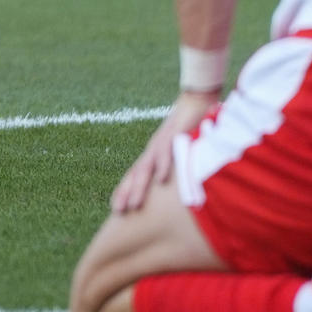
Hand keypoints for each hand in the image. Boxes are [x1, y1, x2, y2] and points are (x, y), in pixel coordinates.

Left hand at [109, 90, 218, 214]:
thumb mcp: (178, 149)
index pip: (135, 173)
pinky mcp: (174, 135)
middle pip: (136, 174)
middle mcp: (153, 149)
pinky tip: (161, 180)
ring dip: (140, 186)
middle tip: (119, 211)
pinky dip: (163, 166)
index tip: (116, 208)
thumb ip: (174, 166)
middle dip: (127, 193)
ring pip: (147, 167)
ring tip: (134, 205)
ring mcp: (162, 143)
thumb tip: (173, 185)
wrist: (194, 101)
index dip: (125, 190)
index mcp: (153, 153)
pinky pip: (168, 152)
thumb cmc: (187, 127)